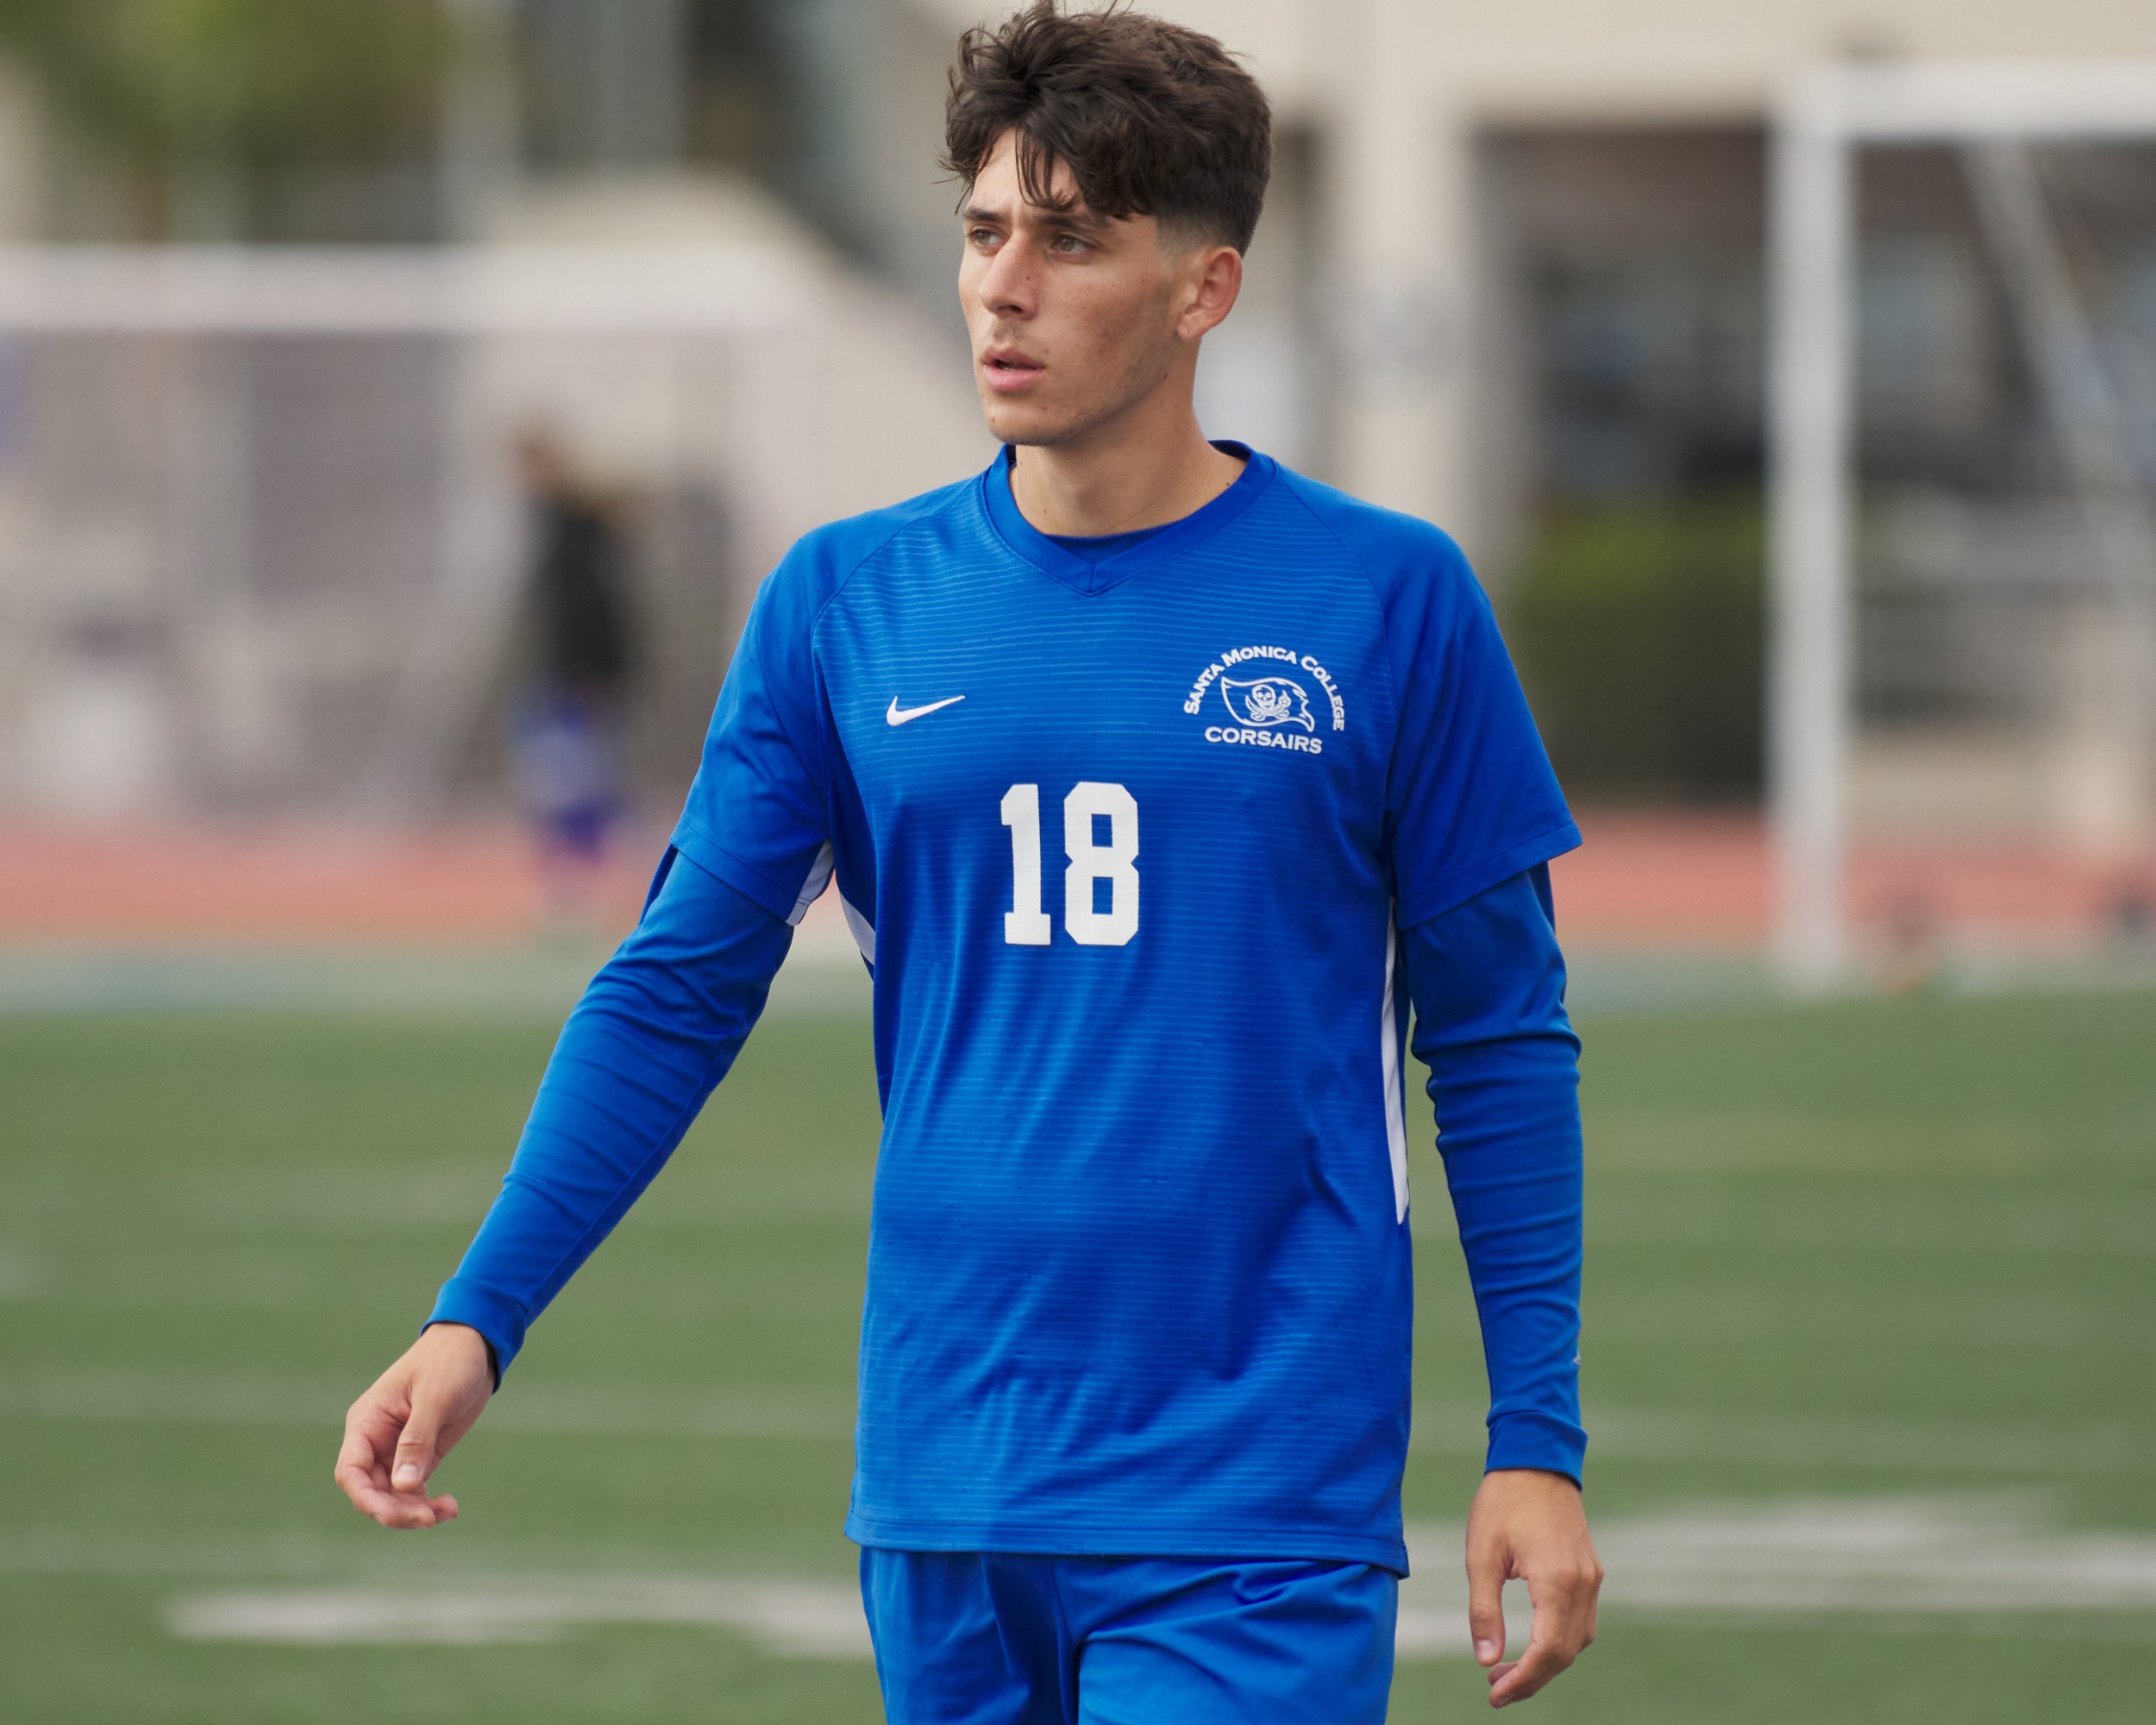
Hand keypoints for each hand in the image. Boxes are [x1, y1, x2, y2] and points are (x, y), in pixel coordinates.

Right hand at [333, 1323, 493, 1528]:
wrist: (474, 1346)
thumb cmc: (449, 1361)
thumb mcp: (435, 1397)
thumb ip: (417, 1440)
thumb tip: (401, 1486)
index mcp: (367, 1422)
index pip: (351, 1471)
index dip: (365, 1498)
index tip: (391, 1513)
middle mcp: (375, 1441)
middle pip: (371, 1491)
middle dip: (396, 1510)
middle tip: (431, 1517)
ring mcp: (396, 1451)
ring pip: (392, 1496)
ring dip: (414, 1511)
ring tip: (447, 1510)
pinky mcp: (419, 1456)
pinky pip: (413, 1490)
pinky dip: (427, 1503)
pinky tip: (449, 1507)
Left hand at [1464, 1468, 1601, 1707]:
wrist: (1535, 1458)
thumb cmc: (1502, 1502)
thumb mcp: (1481, 1555)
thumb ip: (1484, 1611)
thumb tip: (1485, 1660)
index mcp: (1557, 1582)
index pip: (1547, 1652)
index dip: (1523, 1681)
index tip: (1494, 1694)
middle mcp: (1583, 1585)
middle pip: (1565, 1654)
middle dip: (1532, 1679)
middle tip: (1495, 1688)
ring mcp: (1592, 1577)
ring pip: (1578, 1640)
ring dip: (1547, 1663)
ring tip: (1507, 1669)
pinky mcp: (1590, 1570)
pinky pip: (1582, 1620)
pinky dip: (1560, 1640)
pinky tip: (1531, 1640)